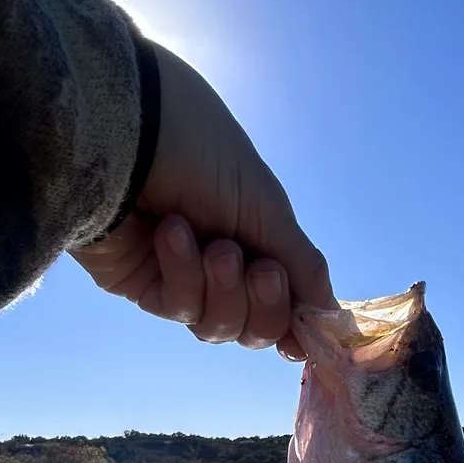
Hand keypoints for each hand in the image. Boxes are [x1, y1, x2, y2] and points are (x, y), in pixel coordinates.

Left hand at [71, 43, 333, 355]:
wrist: (132, 129)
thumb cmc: (205, 153)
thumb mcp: (268, 208)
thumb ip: (301, 266)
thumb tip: (331, 316)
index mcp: (256, 237)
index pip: (282, 301)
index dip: (294, 321)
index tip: (309, 333)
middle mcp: (219, 261)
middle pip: (253, 326)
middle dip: (264, 305)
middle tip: (262, 271)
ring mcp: (178, 275)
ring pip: (217, 325)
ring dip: (224, 289)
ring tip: (216, 248)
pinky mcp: (139, 282)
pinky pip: (176, 306)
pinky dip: (183, 274)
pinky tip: (173, 235)